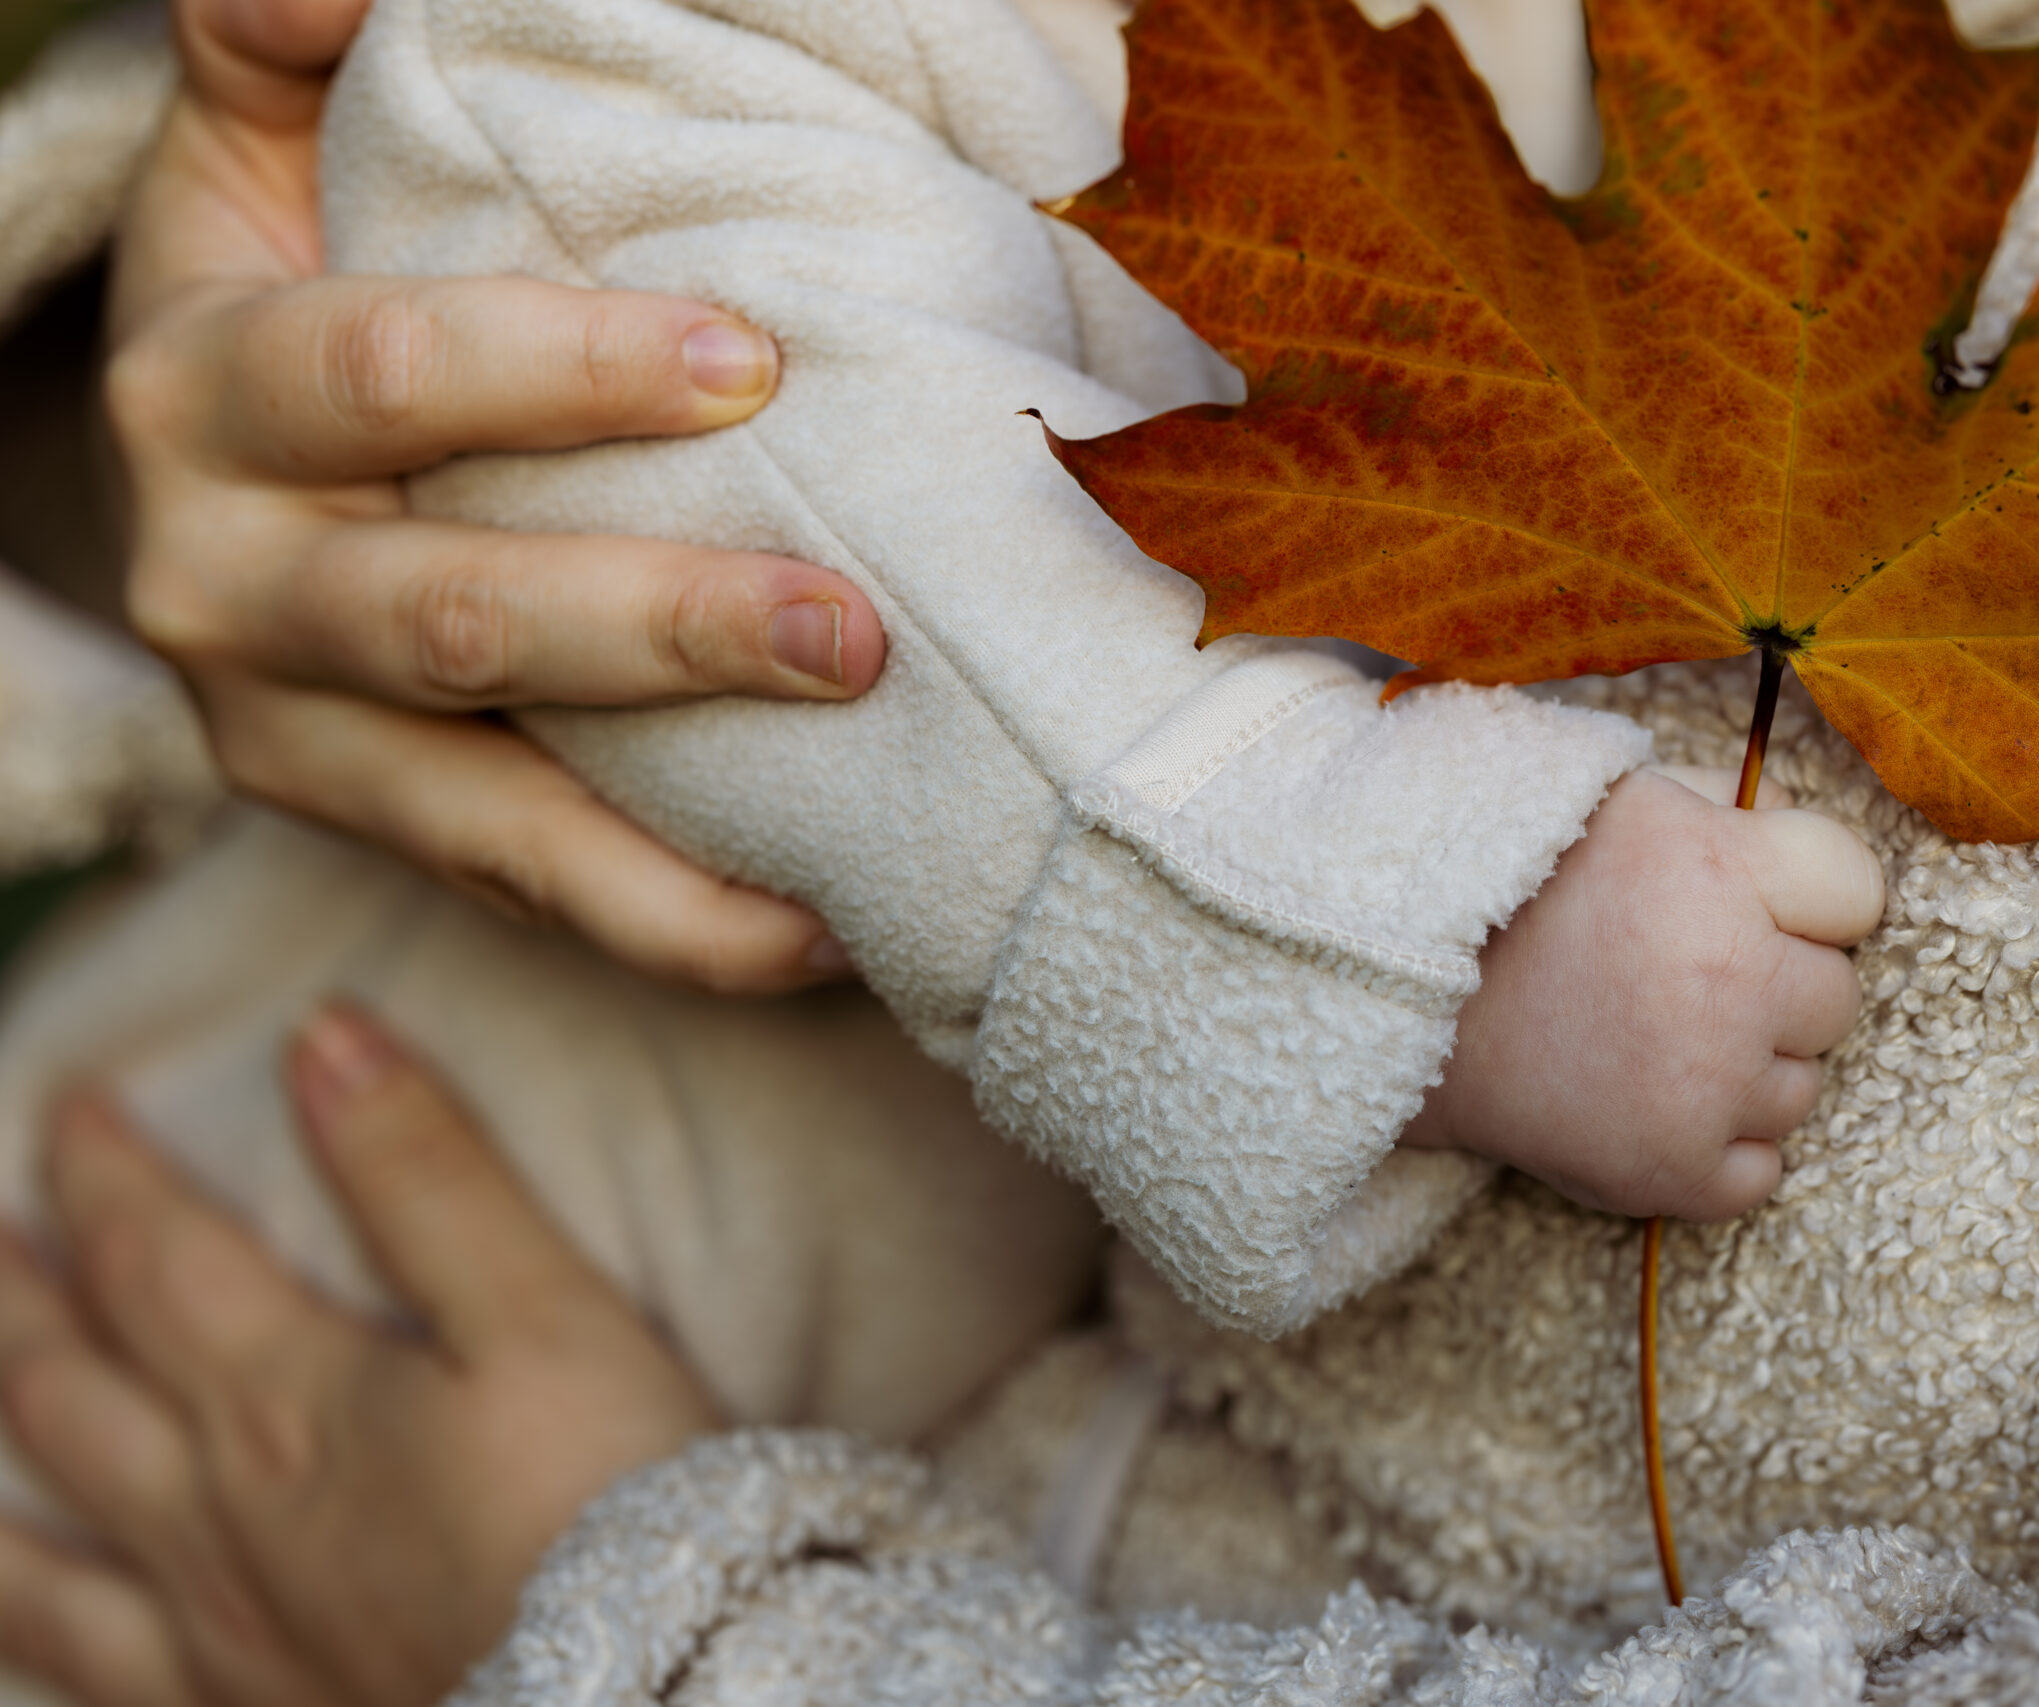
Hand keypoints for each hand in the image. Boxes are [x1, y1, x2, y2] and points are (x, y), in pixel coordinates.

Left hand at [0, 1004, 719, 1706]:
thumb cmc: (611, 1503)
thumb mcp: (548, 1312)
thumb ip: (430, 1179)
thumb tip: (324, 1036)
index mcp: (289, 1400)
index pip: (157, 1259)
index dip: (103, 1175)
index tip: (62, 1106)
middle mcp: (218, 1516)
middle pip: (70, 1389)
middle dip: (15, 1300)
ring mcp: (220, 1640)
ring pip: (45, 1552)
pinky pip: (92, 1680)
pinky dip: (36, 1635)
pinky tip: (21, 1635)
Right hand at [107, 0, 884, 992]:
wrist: (204, 458)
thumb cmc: (296, 274)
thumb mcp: (256, 143)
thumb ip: (279, 41)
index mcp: (209, 388)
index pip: (388, 374)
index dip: (563, 370)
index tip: (751, 360)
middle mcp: (227, 583)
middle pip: (452, 618)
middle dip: (660, 629)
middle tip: (851, 635)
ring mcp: (291, 734)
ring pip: (488, 815)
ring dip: (676, 850)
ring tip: (853, 873)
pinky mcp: (369, 825)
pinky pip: (527, 894)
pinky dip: (674, 930)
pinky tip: (817, 940)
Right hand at [1406, 767, 1883, 1220]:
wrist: (1400, 996)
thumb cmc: (1517, 886)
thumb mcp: (1622, 801)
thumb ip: (1725, 799)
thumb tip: (1792, 821)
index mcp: (1721, 870)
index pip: (1859, 890)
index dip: (1807, 897)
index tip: (1745, 902)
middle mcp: (1728, 977)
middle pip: (1837, 997)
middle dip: (1778, 985)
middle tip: (1686, 975)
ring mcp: (1704, 1085)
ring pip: (1801, 1089)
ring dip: (1746, 1071)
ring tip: (1655, 1038)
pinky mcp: (1669, 1170)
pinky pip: (1761, 1173)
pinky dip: (1717, 1151)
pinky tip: (1655, 1102)